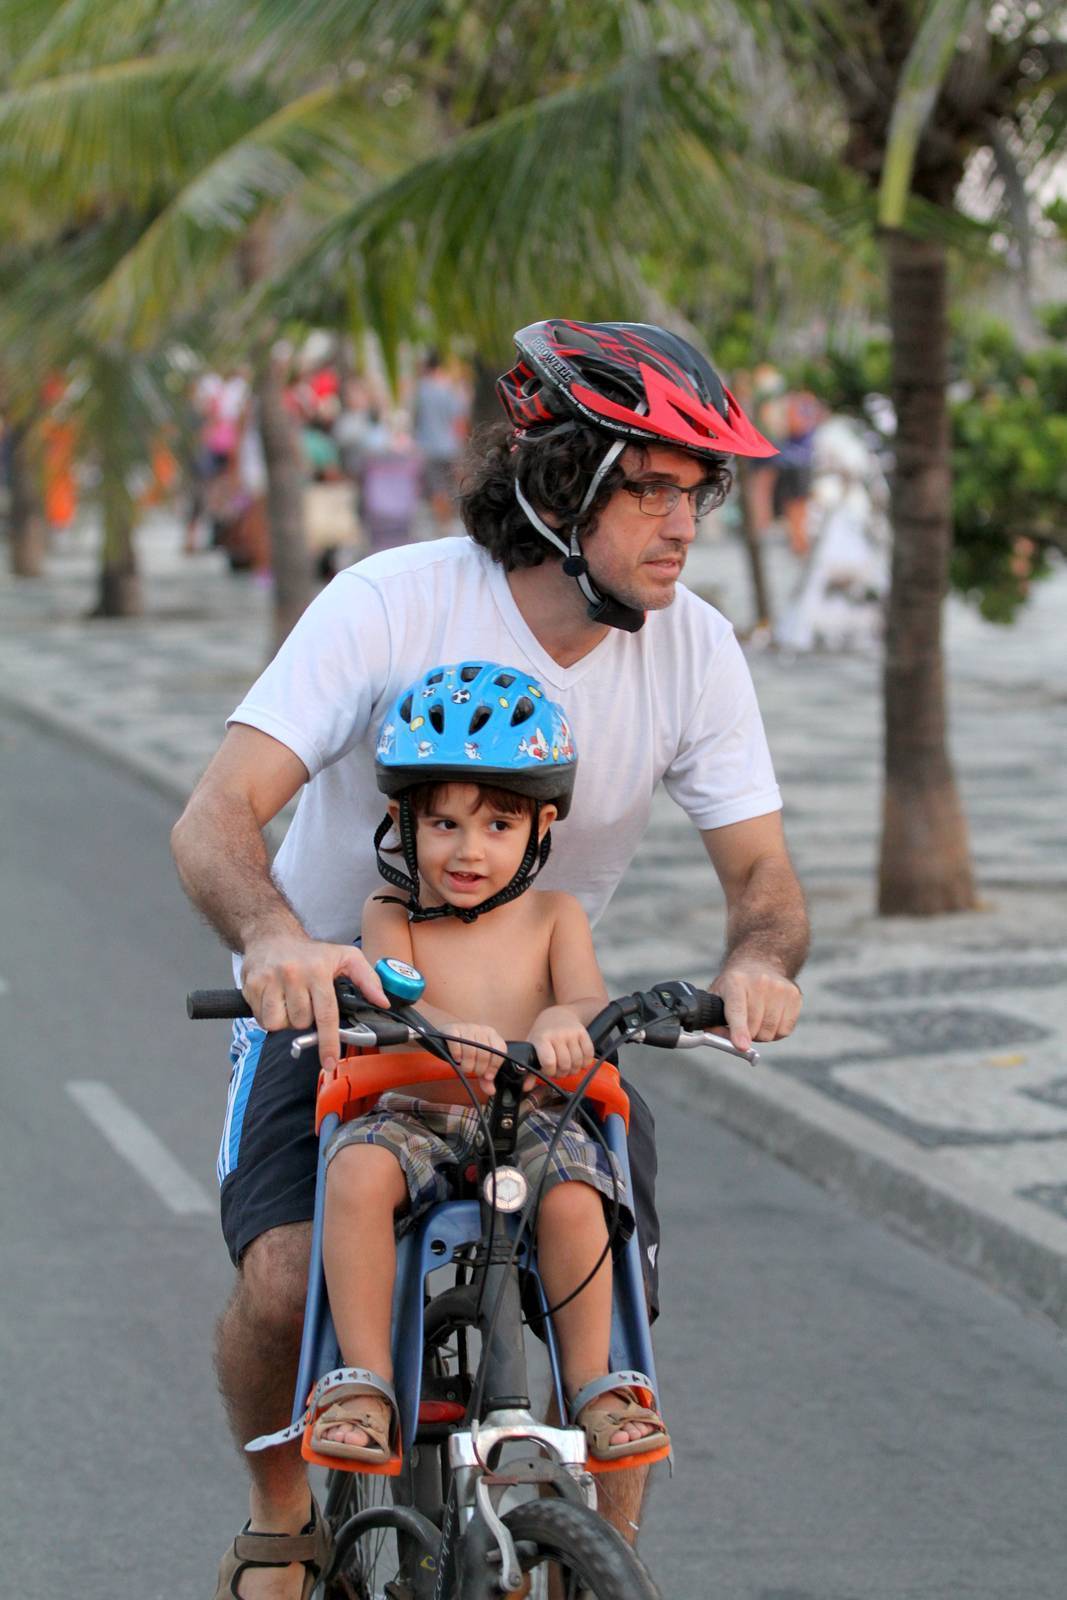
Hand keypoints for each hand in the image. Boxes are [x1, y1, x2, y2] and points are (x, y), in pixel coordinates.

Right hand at [240, 933, 387, 1070]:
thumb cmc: (310, 952)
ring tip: (290, 1003)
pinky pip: (261, 1019)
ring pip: (279, 1024)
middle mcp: (293, 974)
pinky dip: (269, 1017)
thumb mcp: (345, 956)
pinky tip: (275, 1001)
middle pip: (302, 1023)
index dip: (328, 1042)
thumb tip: (382, 1002)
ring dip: (286, 1020)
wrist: (271, 935)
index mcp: (318, 970)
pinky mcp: (252, 986)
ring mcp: (270, 980)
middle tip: (306, 1003)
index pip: (326, 1014)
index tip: (330, 1061)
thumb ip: (367, 979)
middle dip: (306, 1020)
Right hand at [451, 1022, 508, 1083]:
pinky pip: (456, 1044)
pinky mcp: (452, 1029)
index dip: (494, 1066)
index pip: (500, 1050)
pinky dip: (456, 1055)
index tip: (488, 1076)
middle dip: (479, 1068)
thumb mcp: (478, 1063)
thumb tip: (491, 1091)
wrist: (448, 1036)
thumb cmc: (467, 1050)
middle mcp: (481, 1029)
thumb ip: (485, 1077)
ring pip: (470, 1050)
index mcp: (492, 1035)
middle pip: (485, 1053)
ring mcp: (466, 1027)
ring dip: (467, 1064)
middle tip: (473, 1072)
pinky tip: (456, 1058)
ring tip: (464, 1067)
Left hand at [528, 1007, 595, 1077]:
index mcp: (541, 1038)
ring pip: (577, 1061)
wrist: (558, 1014)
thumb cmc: (543, 1034)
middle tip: (559, 1070)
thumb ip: (529, 1068)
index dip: (550, 1071)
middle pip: (565, 1064)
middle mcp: (557, 1035)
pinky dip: (585, 1063)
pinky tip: (579, 1062)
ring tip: (568, 1067)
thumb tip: (526, 1088)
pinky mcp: (583, 1032)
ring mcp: (571, 1033)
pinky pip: (588, 1054)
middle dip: (562, 1073)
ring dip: (574, 1069)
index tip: (548, 1070)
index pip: (549, 1062)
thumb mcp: (533, 1047)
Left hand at [710, 961, 801, 1054]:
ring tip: (756, 1019)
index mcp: (735, 982)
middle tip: (742, 1025)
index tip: (742, 1046)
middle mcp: (760, 982)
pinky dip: (776, 1032)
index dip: (739, 1030)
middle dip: (746, 1034)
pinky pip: (785, 1030)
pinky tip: (770, 1018)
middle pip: (754, 1027)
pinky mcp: (795, 995)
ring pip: (770, 1032)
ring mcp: (780, 988)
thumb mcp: (716, 996)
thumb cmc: (734, 986)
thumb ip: (714, 1020)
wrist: (759, 964)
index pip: (737, 1010)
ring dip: (761, 1034)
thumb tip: (729, 1043)